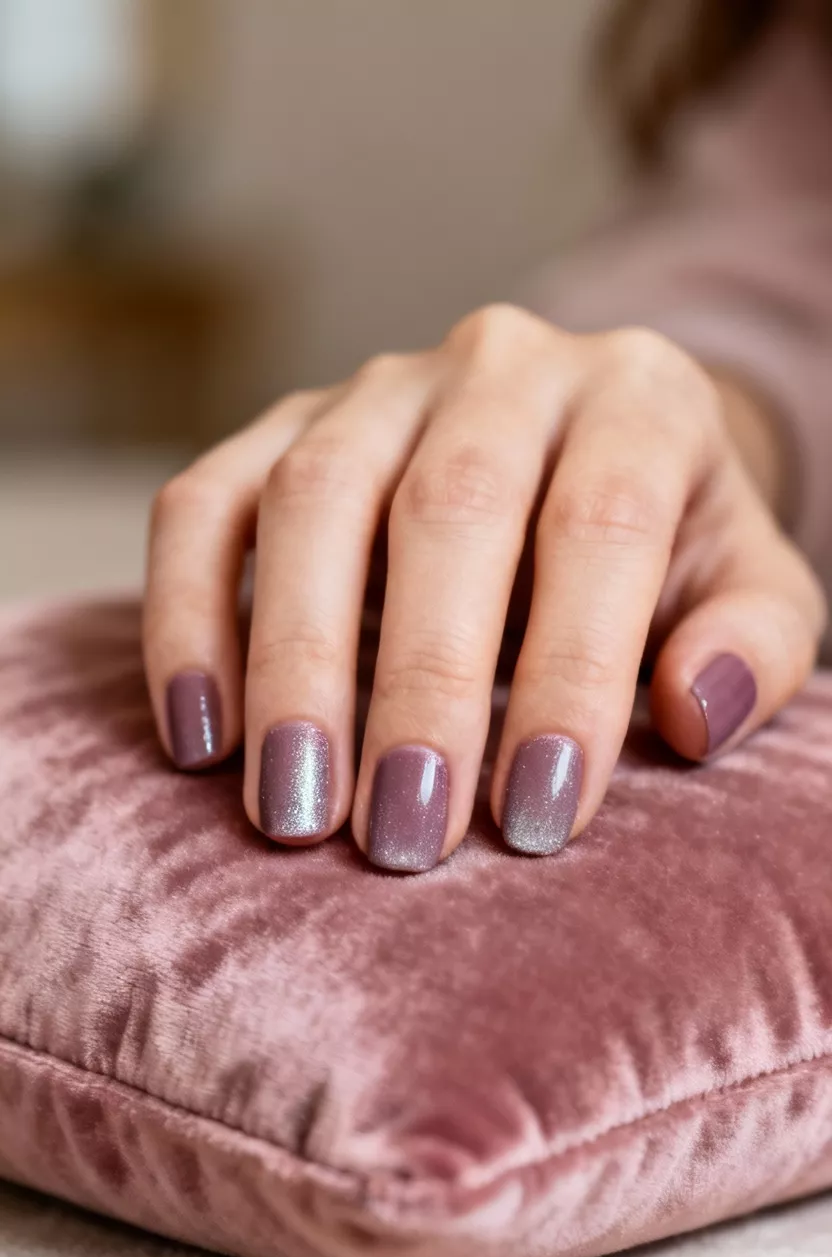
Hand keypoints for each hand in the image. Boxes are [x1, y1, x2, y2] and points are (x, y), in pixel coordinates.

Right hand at [143, 305, 825, 869]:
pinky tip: (200, 735)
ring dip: (293, 664)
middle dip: (422, 685)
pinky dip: (188, 615)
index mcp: (639, 396)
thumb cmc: (670, 558)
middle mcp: (504, 366)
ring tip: (293, 808)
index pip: (602, 525)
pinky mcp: (280, 426)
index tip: (538, 818)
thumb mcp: (747, 591)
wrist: (586, 458)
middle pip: (451, 506)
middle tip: (403, 836)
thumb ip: (752, 644)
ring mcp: (377, 388)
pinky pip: (205, 504)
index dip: (569, 673)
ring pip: (313, 497)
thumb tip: (694, 710)